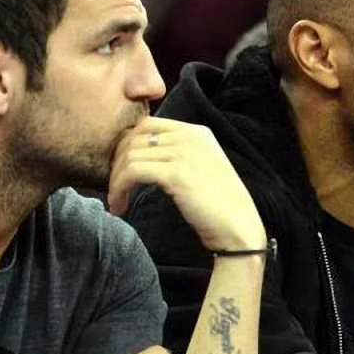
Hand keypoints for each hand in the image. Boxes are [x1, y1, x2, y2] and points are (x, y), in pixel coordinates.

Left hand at [107, 117, 265, 251]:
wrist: (238, 228)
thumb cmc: (219, 206)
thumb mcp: (202, 168)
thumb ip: (179, 155)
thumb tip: (142, 155)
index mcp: (197, 132)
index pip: (148, 125)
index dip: (127, 145)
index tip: (122, 169)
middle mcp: (190, 136)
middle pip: (134, 138)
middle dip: (117, 163)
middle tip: (115, 187)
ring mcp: (183, 153)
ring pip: (129, 155)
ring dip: (115, 180)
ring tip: (116, 201)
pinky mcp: (175, 174)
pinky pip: (133, 172)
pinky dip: (119, 189)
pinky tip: (120, 207)